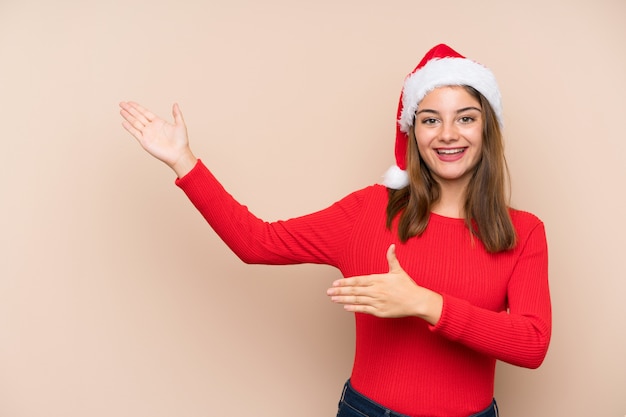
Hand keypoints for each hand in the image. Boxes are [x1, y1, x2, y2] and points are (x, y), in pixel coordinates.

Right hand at [120, 101, 196, 176]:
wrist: (178, 155)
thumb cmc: (181, 142)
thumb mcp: (181, 125)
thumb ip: (177, 114)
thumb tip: (175, 104)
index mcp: (158, 122)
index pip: (145, 112)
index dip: (137, 107)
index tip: (130, 102)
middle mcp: (151, 128)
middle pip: (138, 116)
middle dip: (130, 109)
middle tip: (122, 103)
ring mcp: (147, 134)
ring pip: (135, 123)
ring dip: (128, 116)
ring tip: (121, 110)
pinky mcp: (144, 141)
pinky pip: (135, 133)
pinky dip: (129, 128)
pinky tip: (124, 122)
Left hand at [326, 244, 442, 323]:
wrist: (417, 301)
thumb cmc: (407, 286)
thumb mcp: (398, 271)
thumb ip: (392, 258)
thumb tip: (392, 246)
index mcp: (378, 280)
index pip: (357, 281)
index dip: (345, 282)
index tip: (335, 283)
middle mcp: (376, 290)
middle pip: (354, 291)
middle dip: (339, 291)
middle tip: (328, 291)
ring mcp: (377, 302)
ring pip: (357, 300)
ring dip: (343, 299)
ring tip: (333, 298)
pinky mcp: (380, 312)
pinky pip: (364, 309)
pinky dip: (354, 308)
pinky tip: (345, 307)